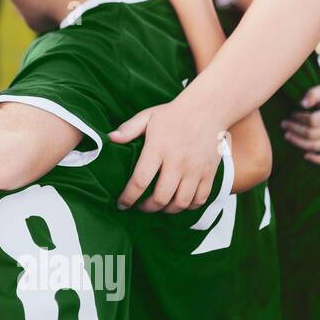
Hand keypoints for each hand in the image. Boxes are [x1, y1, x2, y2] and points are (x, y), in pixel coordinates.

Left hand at [110, 102, 226, 212]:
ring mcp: (196, 169)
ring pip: (181, 202)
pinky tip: (178, 202)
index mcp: (158, 149)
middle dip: (147, 208)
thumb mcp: (147, 117)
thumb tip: (110, 139)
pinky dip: (188, 207)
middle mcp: (178, 162)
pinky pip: (200, 199)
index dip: (128, 197)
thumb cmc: (173, 114)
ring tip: (158, 206)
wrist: (208, 109)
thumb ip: (128, 129)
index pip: (140, 181)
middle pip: (161, 198)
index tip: (121, 204)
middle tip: (139, 206)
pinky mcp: (210, 173)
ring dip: (167, 210)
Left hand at [282, 84, 319, 164]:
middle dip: (294, 129)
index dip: (300, 118)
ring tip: (286, 135)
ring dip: (298, 142)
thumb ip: (313, 94)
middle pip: (311, 134)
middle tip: (284, 124)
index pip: (313, 120)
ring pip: (314, 146)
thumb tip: (303, 103)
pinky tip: (305, 156)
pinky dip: (318, 160)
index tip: (293, 114)